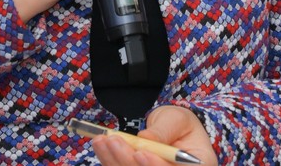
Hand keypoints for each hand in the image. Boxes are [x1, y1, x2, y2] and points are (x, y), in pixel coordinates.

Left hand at [92, 106, 217, 165]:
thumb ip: (164, 129)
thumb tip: (146, 138)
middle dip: (128, 162)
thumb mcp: (177, 119)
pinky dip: (109, 161)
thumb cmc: (179, 124)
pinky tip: (101, 146)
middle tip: (113, 141)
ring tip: (101, 140)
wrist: (170, 131)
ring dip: (114, 161)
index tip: (140, 153)